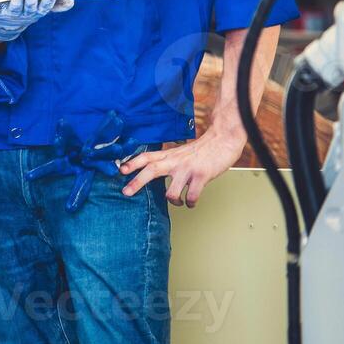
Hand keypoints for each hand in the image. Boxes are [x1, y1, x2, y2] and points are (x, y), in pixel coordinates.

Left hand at [0, 0, 74, 42]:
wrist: (6, 28)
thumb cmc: (26, 11)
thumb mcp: (40, 9)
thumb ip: (55, 5)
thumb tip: (72, 2)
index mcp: (37, 11)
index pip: (46, 4)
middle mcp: (25, 13)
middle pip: (30, 6)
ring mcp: (11, 14)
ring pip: (15, 8)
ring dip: (16, 1)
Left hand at [119, 129, 246, 206]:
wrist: (223, 140)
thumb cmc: (201, 150)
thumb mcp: (179, 152)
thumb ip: (167, 160)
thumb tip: (152, 171)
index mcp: (169, 155)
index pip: (146, 157)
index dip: (132, 163)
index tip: (120, 170)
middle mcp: (175, 161)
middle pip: (151, 170)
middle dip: (137, 182)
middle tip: (125, 192)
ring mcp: (188, 169)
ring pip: (171, 191)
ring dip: (173, 201)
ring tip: (178, 201)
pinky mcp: (201, 176)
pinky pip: (191, 197)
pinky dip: (190, 203)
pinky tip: (191, 202)